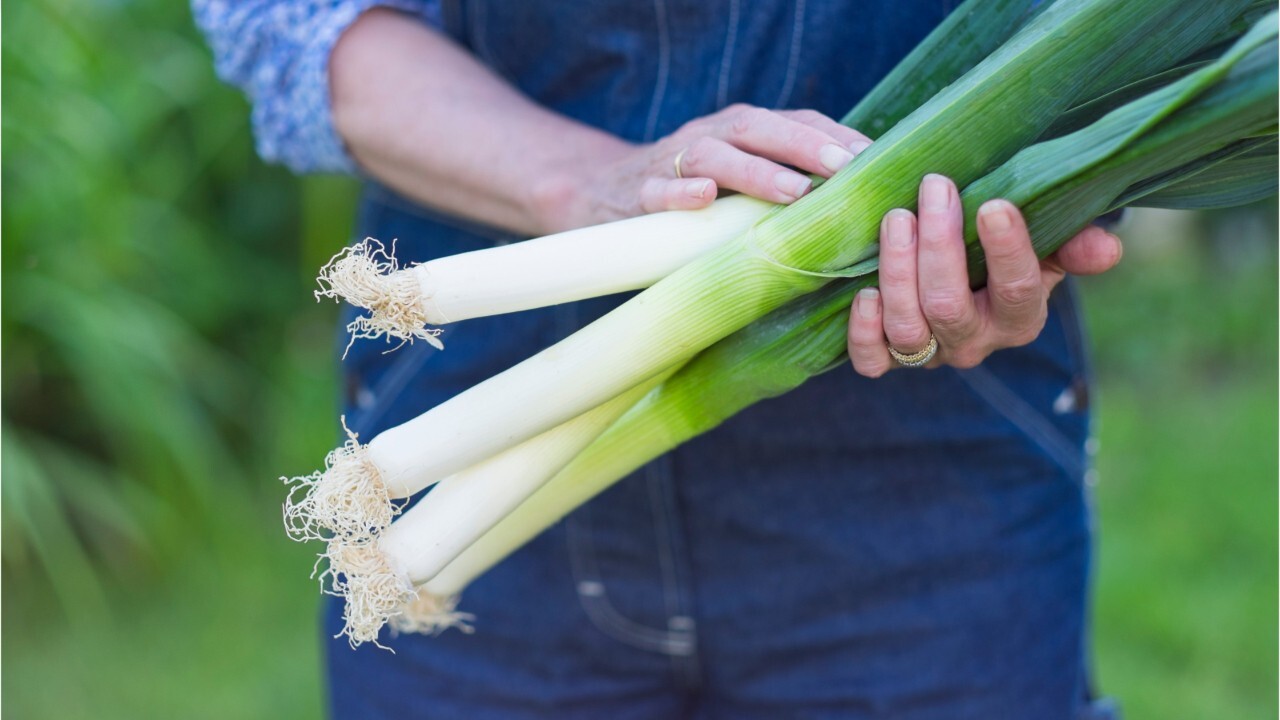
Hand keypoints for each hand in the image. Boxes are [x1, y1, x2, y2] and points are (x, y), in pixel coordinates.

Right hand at [547, 104, 872, 229]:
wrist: (597, 198)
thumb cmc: (688, 200)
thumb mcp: (737, 189)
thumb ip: (780, 193)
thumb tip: (851, 220)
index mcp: (739, 133)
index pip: (794, 122)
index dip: (833, 136)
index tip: (877, 158)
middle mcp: (708, 136)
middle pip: (759, 127)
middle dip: (805, 144)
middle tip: (846, 168)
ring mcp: (670, 164)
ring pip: (713, 154)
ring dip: (756, 170)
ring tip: (793, 191)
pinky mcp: (635, 195)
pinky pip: (655, 191)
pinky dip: (678, 193)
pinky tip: (703, 198)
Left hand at [847, 174, 1122, 376]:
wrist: (958, 274)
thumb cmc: (1000, 248)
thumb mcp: (1046, 242)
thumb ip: (1076, 243)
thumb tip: (1108, 248)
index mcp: (1020, 317)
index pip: (1018, 289)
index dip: (1007, 251)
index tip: (994, 205)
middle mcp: (975, 342)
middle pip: (950, 307)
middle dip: (939, 246)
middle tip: (934, 187)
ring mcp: (929, 353)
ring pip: (908, 328)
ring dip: (898, 272)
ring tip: (896, 219)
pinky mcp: (887, 358)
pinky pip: (871, 360)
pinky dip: (863, 331)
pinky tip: (864, 291)